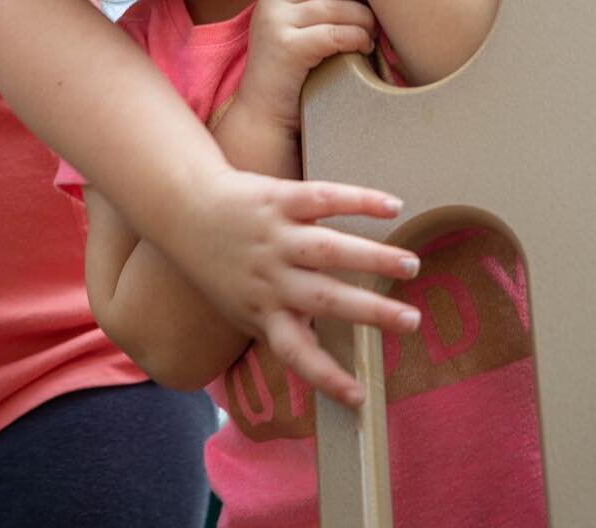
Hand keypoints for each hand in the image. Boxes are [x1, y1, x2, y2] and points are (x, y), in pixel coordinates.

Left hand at [176, 165, 420, 405]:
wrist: (184, 208)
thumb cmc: (218, 265)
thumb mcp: (240, 307)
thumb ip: (277, 327)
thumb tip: (320, 361)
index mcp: (263, 310)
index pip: (296, 352)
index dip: (326, 376)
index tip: (360, 395)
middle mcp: (272, 276)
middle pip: (325, 298)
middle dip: (370, 312)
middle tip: (411, 321)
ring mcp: (276, 236)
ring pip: (328, 249)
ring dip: (372, 258)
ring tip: (410, 264)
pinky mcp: (278, 198)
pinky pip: (322, 198)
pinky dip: (359, 200)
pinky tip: (392, 206)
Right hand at [239, 0, 375, 131]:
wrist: (263, 117)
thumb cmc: (290, 77)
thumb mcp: (294, 34)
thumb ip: (312, 10)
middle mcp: (270, 4)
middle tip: (374, 7)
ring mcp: (275, 23)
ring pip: (336, 8)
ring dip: (363, 21)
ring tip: (371, 36)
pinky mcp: (287, 46)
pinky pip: (336, 33)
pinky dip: (357, 38)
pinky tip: (364, 47)